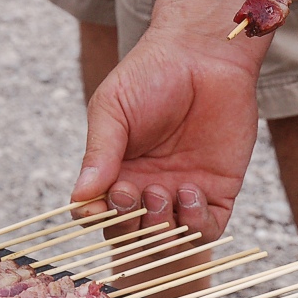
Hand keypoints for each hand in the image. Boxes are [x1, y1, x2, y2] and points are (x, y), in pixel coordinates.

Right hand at [70, 6, 268, 244]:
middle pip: (132, 236)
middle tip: (132, 190)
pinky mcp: (218, 193)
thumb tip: (80, 198)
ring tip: (163, 189)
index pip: (101, 217)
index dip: (98, 220)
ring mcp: (183, 195)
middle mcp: (148, 191)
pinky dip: (196, 225)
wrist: (203, 55)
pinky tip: (191, 192)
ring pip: (168, 241)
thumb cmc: (150, 75)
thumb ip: (98, 154)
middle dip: (129, 225)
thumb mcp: (113, 109)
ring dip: (161, 227)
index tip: (99, 204)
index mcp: (117, 174)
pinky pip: (206, 232)